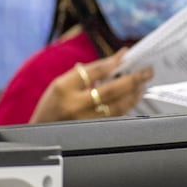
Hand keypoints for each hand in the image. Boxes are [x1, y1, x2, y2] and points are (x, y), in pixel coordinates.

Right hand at [30, 48, 154, 121]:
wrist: (40, 131)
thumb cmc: (51, 105)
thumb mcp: (60, 84)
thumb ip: (83, 73)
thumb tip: (112, 62)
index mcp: (64, 87)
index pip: (94, 71)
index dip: (112, 62)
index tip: (126, 55)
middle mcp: (75, 104)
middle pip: (110, 90)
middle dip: (132, 80)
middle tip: (147, 72)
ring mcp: (84, 120)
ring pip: (116, 106)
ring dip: (133, 94)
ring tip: (143, 85)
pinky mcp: (91, 130)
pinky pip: (114, 116)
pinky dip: (126, 106)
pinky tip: (133, 99)